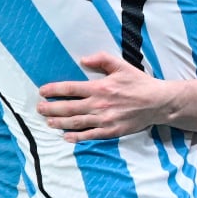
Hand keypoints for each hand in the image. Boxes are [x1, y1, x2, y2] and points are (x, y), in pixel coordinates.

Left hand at [37, 51, 173, 139]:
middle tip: (39, 109)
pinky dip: (76, 137)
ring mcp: (104, 119)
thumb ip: (101, 59)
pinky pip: (90, 135)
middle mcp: (99, 104)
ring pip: (76, 122)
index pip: (70, 88)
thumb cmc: (138, 83)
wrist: (157, 102)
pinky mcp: (110, 131)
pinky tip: (66, 137)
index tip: (42, 92)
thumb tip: (83, 59)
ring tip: (48, 122)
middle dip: (51, 108)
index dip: (54, 90)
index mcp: (100, 87)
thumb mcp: (121, 66)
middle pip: (69, 107)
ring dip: (60, 123)